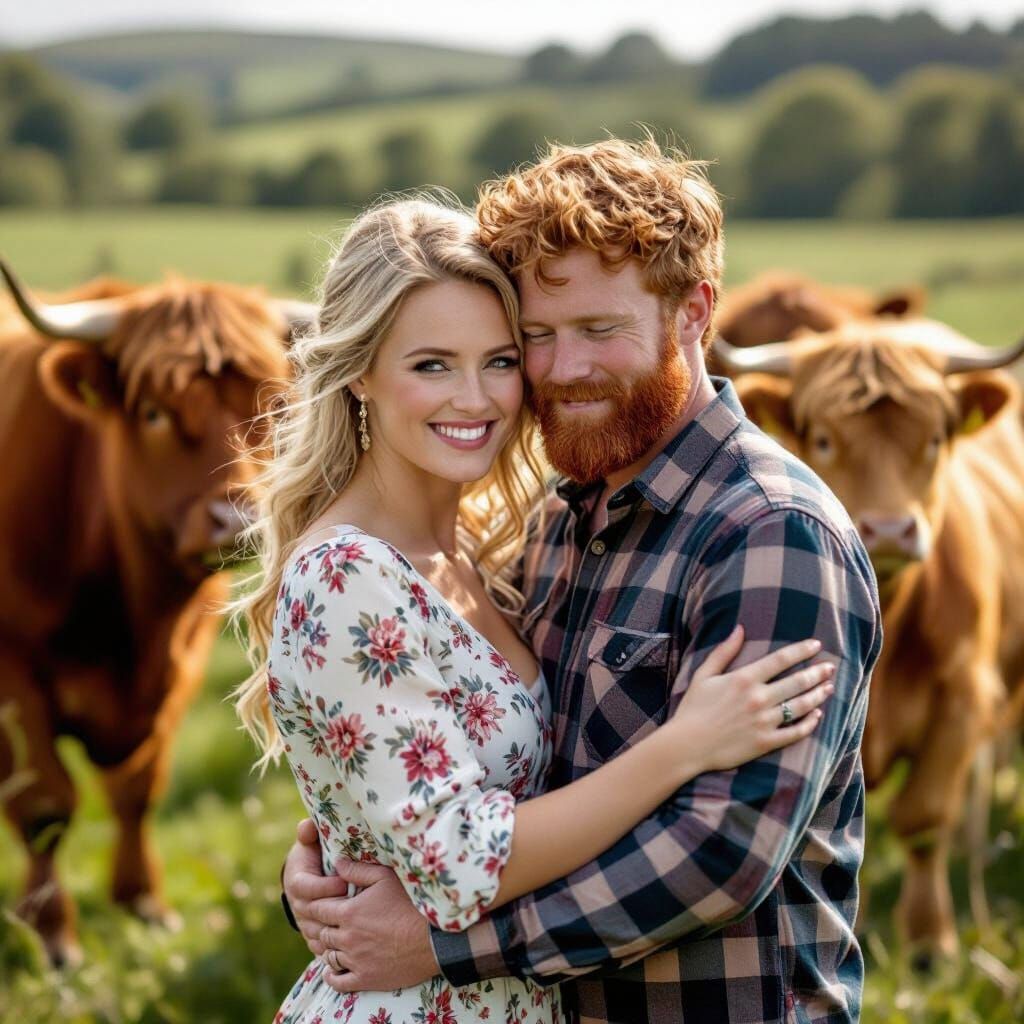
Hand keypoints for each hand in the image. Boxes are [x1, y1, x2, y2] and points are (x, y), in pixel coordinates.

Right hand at [282, 818, 350, 957]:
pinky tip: (355, 944)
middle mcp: (298, 906)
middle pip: (313, 913)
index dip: (324, 887)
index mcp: (296, 882)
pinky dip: (337, 947)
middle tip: (358, 904)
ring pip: (318, 933)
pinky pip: (323, 947)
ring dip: (337, 931)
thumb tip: (306, 825)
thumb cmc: (315, 854)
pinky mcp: (315, 937)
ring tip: (360, 926)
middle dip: (335, 909)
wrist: (309, 877)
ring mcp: (305, 924)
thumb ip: (309, 833)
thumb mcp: (312, 842)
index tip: (344, 882)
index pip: (306, 888)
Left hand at [313, 859, 439, 993]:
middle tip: (330, 924)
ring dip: (329, 950)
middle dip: (324, 927)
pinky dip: (331, 976)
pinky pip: (338, 982)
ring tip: (335, 944)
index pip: (318, 910)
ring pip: (329, 957)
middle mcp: (347, 938)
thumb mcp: (385, 877)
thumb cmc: (411, 903)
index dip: (317, 906)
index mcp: (349, 912)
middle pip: (322, 934)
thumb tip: (337, 862)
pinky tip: (331, 971)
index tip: (320, 905)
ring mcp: (355, 960)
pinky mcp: (365, 978)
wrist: (433, 938)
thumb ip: (357, 870)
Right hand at [671, 626, 834, 771]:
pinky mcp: (766, 743)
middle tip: (831, 667)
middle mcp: (758, 698)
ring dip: (818, 695)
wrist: (687, 745)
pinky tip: (817, 716)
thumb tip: (739, 628)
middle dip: (818, 672)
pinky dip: (810, 724)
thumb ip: (724, 651)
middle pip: (797, 681)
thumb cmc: (693, 708)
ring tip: (829, 688)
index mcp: (744, 679)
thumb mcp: (704, 675)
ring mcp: (764, 722)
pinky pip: (795, 732)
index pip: (781, 660)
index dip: (801, 650)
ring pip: (801, 706)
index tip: (816, 645)